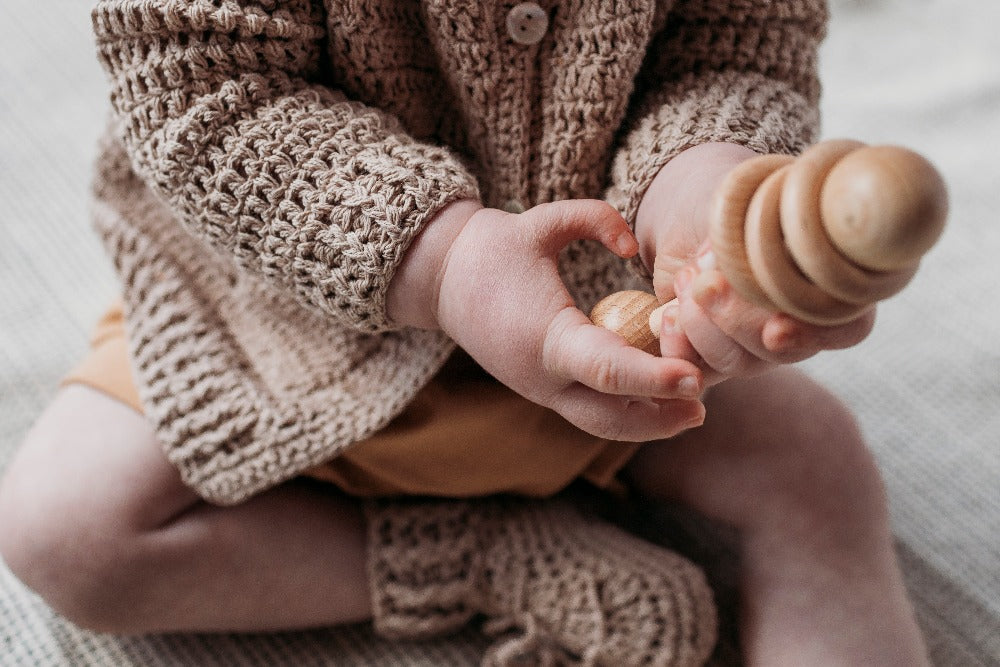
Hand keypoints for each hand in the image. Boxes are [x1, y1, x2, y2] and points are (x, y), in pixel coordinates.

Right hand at [435, 200, 705, 440]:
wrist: (442, 279)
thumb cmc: (494, 248)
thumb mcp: (544, 221)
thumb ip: (597, 220)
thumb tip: (634, 248)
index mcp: (544, 338)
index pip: (607, 369)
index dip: (653, 377)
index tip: (694, 376)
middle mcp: (541, 377)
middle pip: (609, 416)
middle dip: (659, 418)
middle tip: (702, 406)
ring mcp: (539, 390)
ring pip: (598, 424)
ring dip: (646, 424)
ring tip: (689, 411)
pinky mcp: (541, 391)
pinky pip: (587, 412)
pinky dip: (624, 412)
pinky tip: (656, 400)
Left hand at [635, 143, 874, 386]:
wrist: (697, 217)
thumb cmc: (741, 205)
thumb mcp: (754, 204)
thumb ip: (756, 233)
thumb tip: (727, 265)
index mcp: (832, 288)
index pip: (848, 330)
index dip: (815, 335)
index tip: (776, 329)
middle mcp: (802, 326)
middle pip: (784, 351)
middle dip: (737, 319)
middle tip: (705, 283)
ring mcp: (759, 347)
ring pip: (739, 363)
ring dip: (703, 326)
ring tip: (685, 282)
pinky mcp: (715, 357)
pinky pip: (699, 371)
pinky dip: (678, 344)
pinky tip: (667, 312)